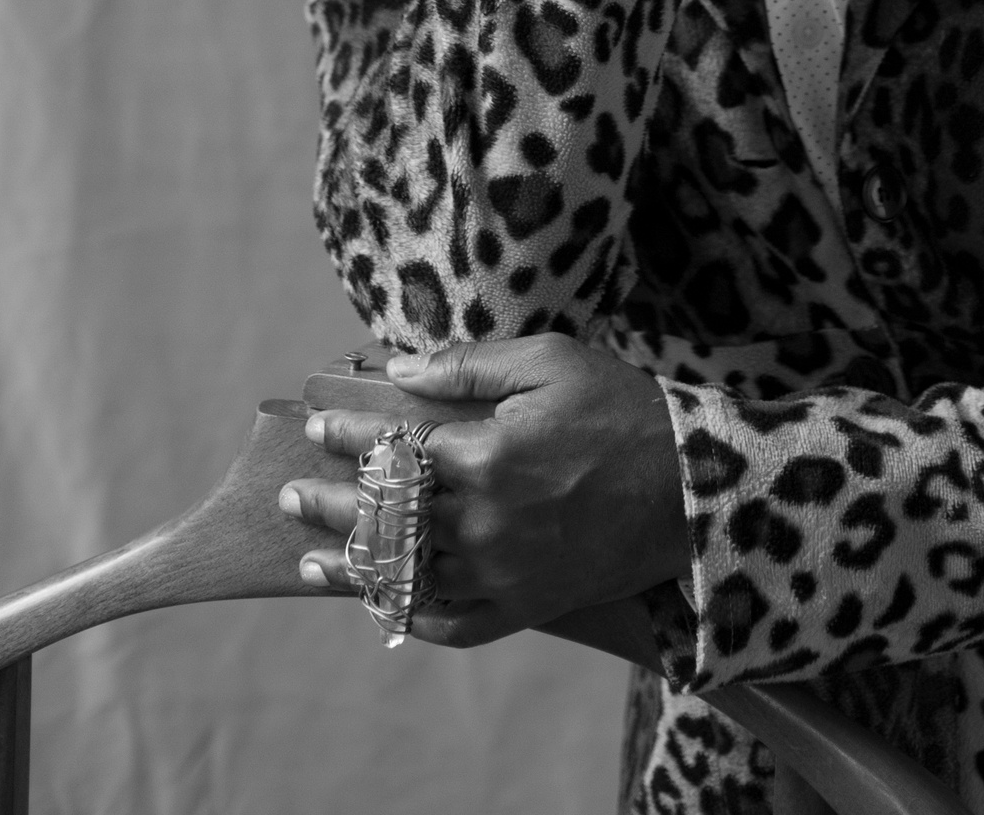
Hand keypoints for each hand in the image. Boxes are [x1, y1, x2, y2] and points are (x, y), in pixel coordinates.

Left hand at [278, 333, 692, 646]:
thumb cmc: (622, 408)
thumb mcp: (550, 360)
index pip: (394, 445)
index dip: (348, 434)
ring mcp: (504, 571)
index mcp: (488, 454)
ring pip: (407, 576)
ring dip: (351, 568)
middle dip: (330, 504)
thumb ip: (469, 365)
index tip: (317, 425)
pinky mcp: (526, 606)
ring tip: (310, 560)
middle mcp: (486, 520)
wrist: (692, 486)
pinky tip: (385, 603)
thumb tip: (400, 366)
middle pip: (385, 516)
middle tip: (290, 497)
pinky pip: (454, 623)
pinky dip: (413, 616)